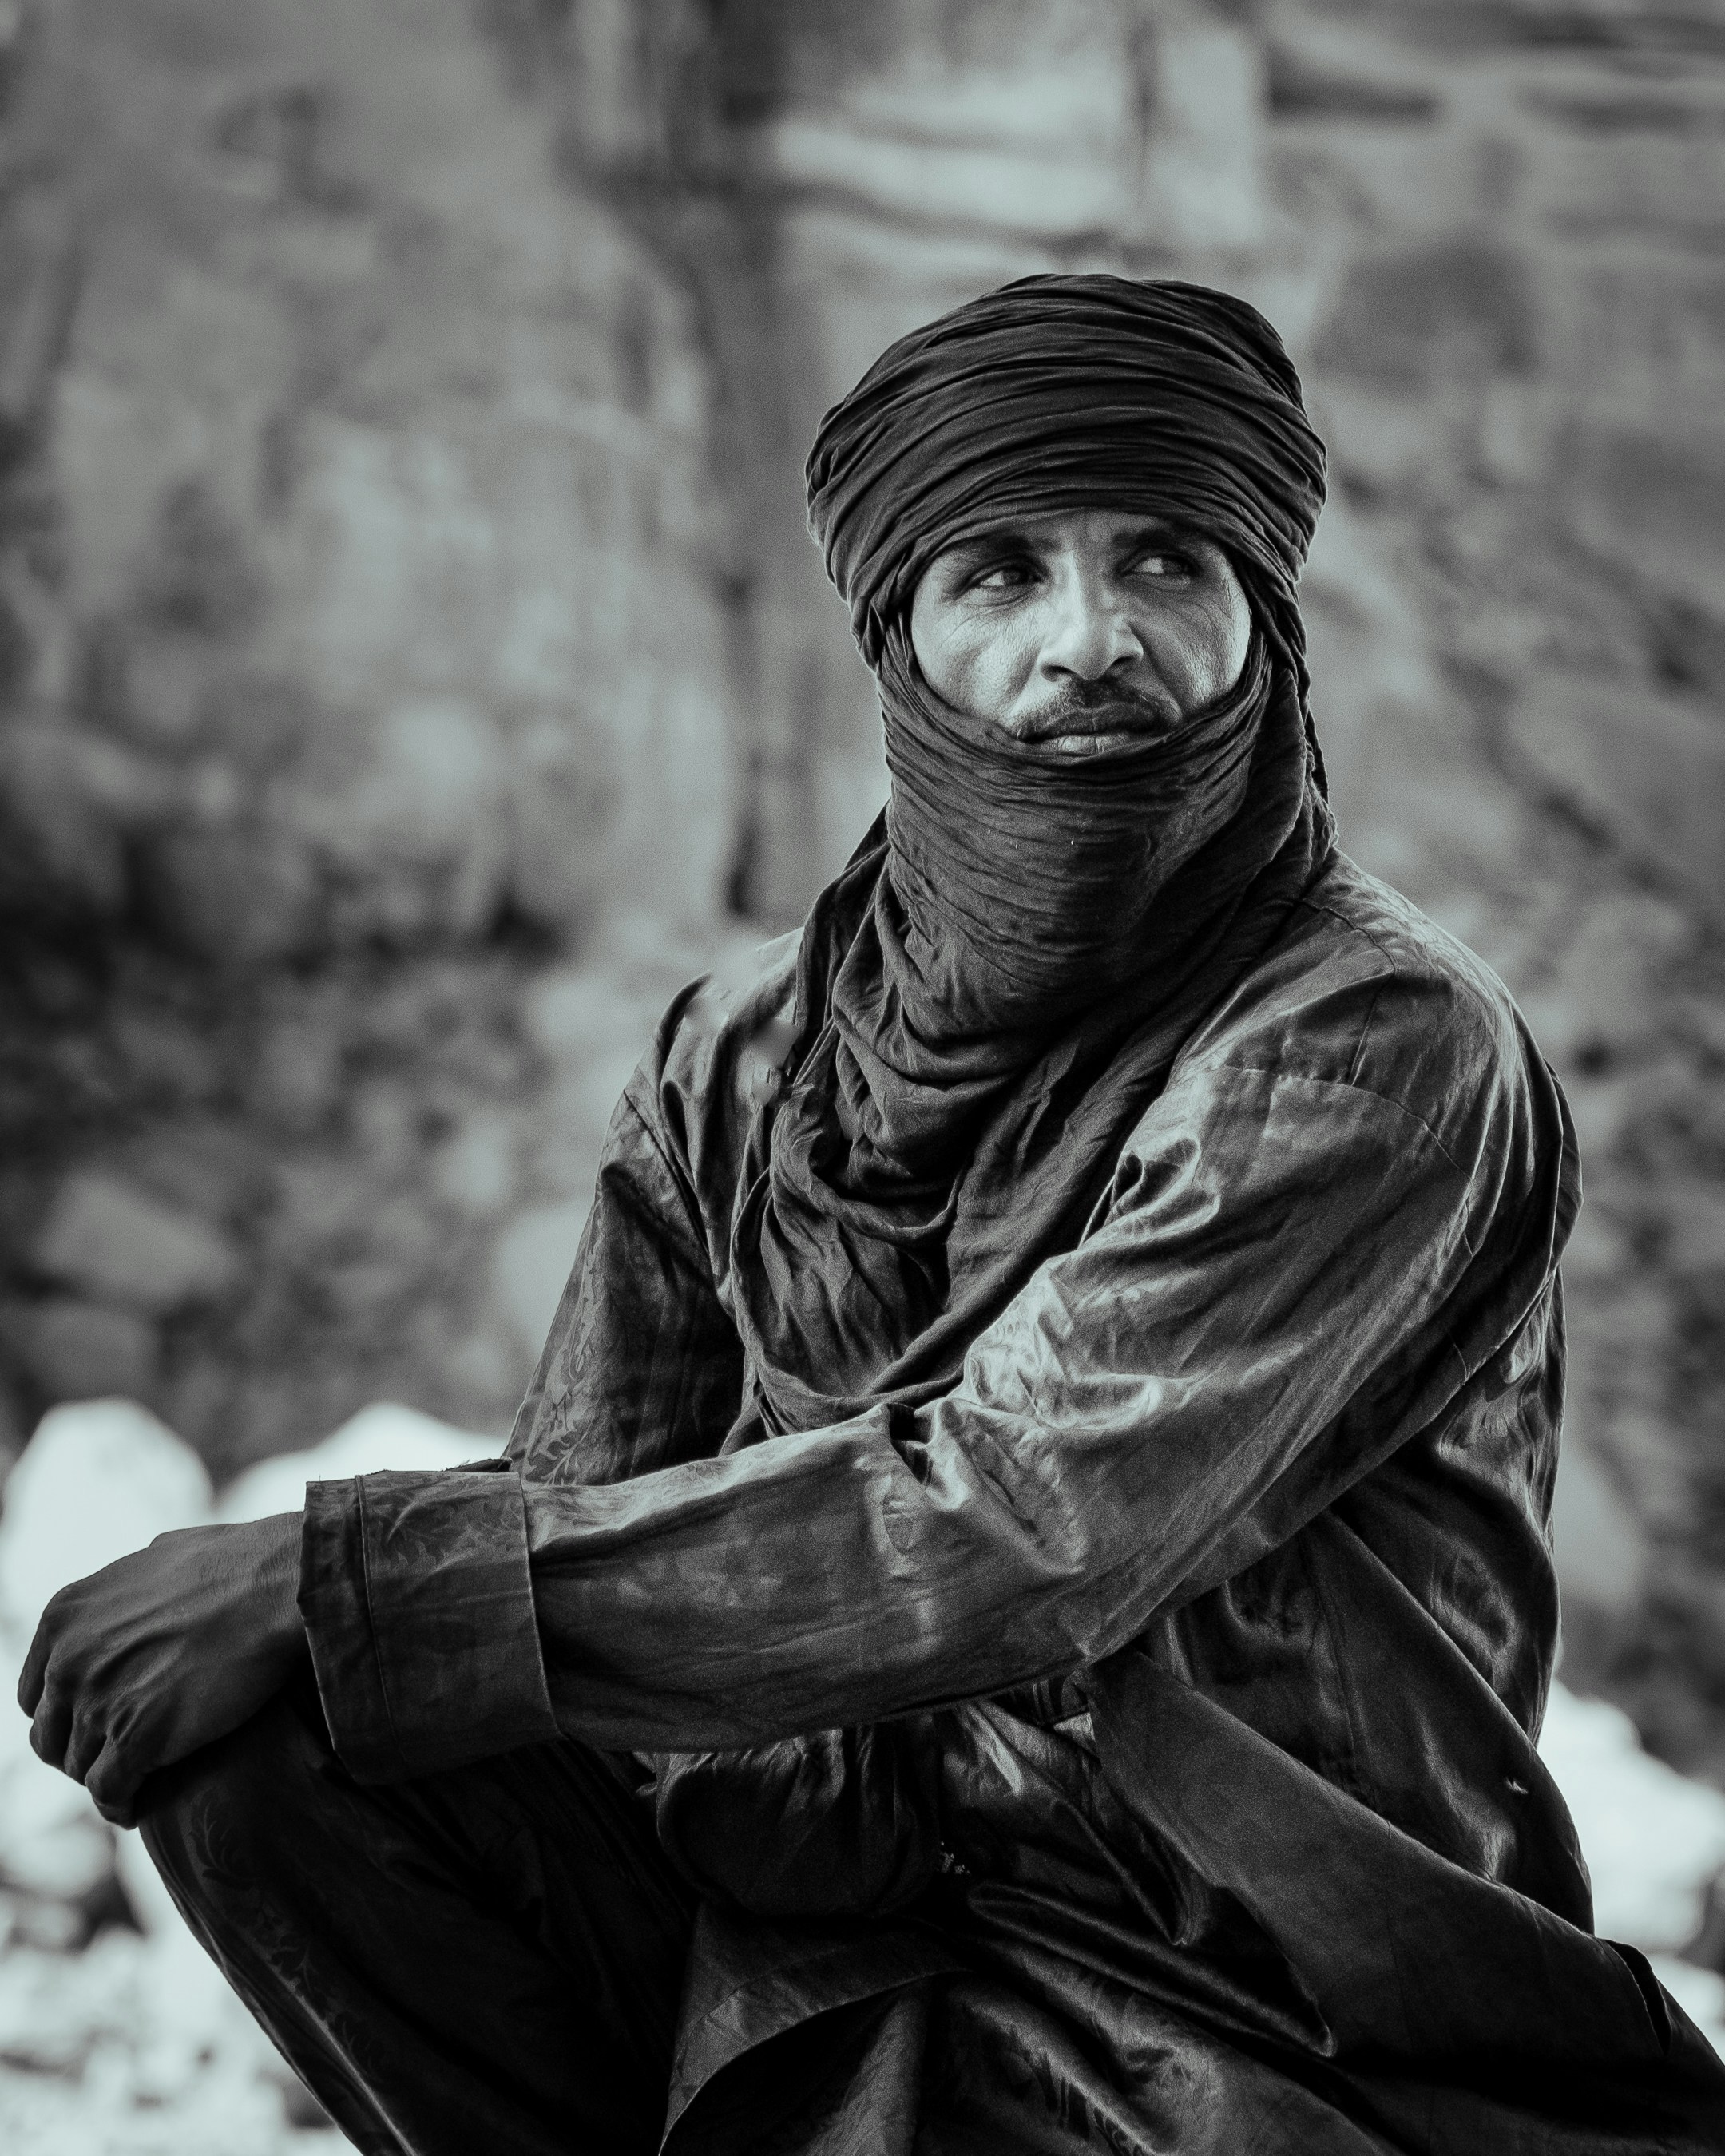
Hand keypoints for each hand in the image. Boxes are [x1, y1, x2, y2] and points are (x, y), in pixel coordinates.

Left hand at [17, 1512, 307, 1827]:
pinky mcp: (138, 1737)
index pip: (36, 1692)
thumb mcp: (158, 1556)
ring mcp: (100, 1702)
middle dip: (79, 1749)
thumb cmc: (236, 1562)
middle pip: (50, 1735)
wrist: (277, 1585)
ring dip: (105, 1776)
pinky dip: (121, 1805)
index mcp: (66, 1617)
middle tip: (116, 1755)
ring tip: (134, 1782)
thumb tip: (132, 1599)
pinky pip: (109, 1792)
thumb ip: (128, 1590)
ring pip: (79, 1767)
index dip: (65, 1713)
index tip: (93, 1722)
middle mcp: (69, 1661)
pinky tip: (137, 1807)